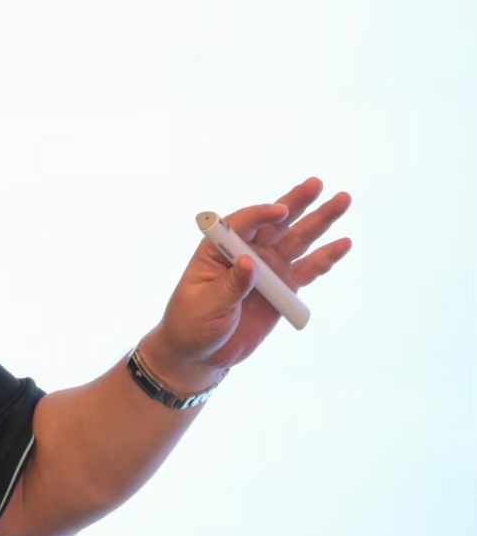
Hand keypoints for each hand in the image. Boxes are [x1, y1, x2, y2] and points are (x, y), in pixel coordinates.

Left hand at [144, 177, 352, 390]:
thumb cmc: (192, 323)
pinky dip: (326, 258)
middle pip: (274, 223)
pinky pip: (308, 270)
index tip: (280, 211)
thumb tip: (250, 263)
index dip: (260, 215)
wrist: (202, 353)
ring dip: (320, 221)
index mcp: (218, 250)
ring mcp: (268, 269)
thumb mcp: (207, 304)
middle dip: (296, 203)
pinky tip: (343, 244)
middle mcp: (246, 252)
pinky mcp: (283, 288)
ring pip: (297, 240)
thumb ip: (230, 285)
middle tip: (317, 183)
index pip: (241, 223)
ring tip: (342, 200)